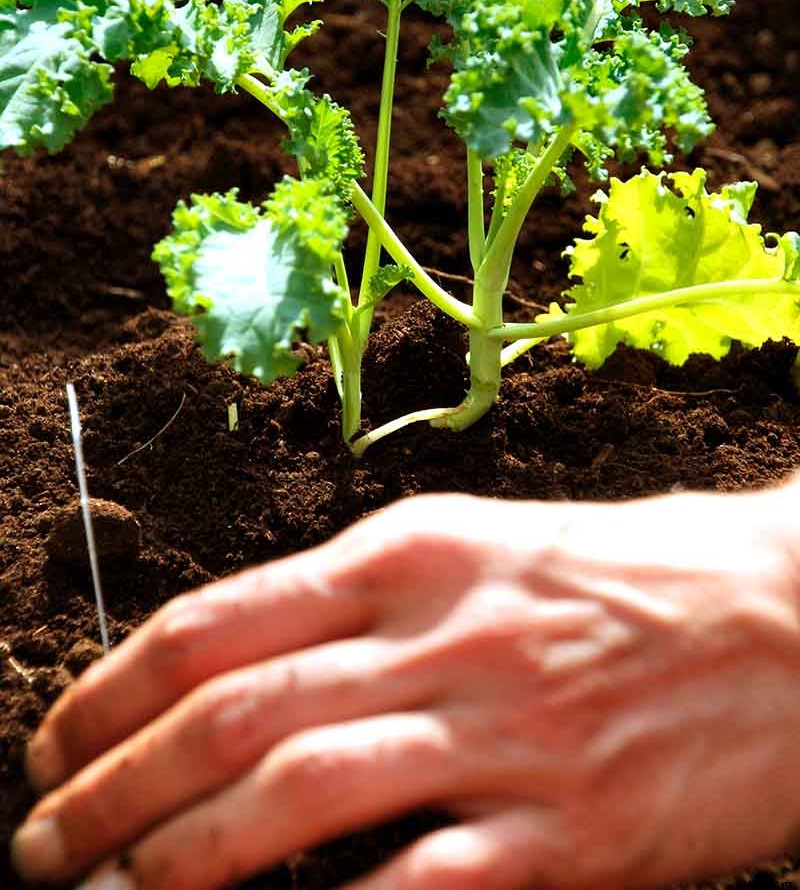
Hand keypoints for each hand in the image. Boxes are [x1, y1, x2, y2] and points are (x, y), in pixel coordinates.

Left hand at [11, 489, 799, 888]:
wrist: (786, 615)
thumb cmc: (624, 576)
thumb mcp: (480, 549)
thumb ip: (364, 604)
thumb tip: (240, 670)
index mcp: (411, 554)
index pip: (220, 619)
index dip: (115, 686)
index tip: (58, 738)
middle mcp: (441, 633)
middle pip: (231, 712)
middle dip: (113, 784)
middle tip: (43, 840)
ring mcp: (504, 732)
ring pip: (295, 795)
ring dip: (177, 858)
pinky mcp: (569, 833)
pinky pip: (419, 887)